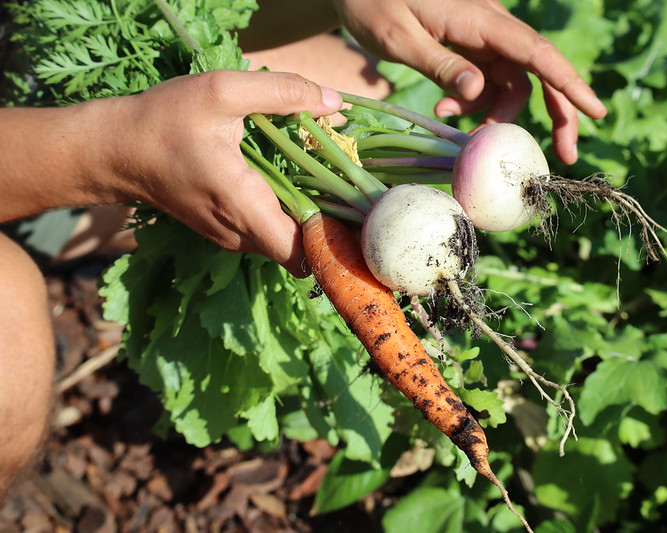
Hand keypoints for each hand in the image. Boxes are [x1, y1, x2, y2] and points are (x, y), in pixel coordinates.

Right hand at [102, 70, 341, 275]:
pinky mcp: (226, 231)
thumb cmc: (164, 120)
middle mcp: (240, 234)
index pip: (302, 255)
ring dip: (309, 220)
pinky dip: (287, 216)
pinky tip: (295, 182)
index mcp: (243, 207)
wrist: (114, 150)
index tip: (355, 211)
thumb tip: (336, 104)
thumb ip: (282, 93)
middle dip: (330, 227)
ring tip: (327, 181)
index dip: (334, 240)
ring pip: (286, 245)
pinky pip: (269, 234)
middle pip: (302, 252)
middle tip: (350, 189)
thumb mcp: (221, 92)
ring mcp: (231, 237)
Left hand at [332, 0, 605, 163]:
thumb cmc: (373, 3)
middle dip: (558, 112)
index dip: (570, 83)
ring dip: (496, 115)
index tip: (596, 112)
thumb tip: (477, 92)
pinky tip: (445, 112)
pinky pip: (487, 84)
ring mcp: (482, 41)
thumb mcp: (399, 37)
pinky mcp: (470, 51)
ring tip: (457, 128)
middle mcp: (491, 29)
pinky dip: (474, 106)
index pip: (537, 53)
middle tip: (564, 155)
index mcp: (481, 20)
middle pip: (540, 71)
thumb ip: (439, 64)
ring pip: (513, 84)